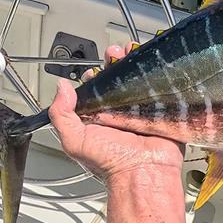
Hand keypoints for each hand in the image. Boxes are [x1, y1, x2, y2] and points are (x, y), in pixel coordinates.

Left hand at [49, 43, 184, 179]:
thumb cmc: (110, 163)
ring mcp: (142, 108)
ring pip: (138, 78)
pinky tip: (154, 61)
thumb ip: (61, 114)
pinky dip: (159, 72)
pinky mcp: (161, 109)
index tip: (96, 67)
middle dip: (116, 61)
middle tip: (115, 54)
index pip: (95, 87)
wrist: (143, 172)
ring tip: (132, 50)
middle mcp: (120, 111)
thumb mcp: (75, 140)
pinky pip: (160, 87)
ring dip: (136, 61)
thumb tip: (60, 87)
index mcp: (99, 116)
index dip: (95, 73)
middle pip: (118, 77)